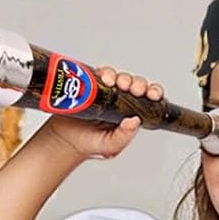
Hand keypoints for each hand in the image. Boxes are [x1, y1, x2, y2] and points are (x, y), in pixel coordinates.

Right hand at [40, 68, 162, 161]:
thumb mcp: (110, 147)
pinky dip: (105, 72)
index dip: (153, 93)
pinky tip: (104, 78)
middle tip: (132, 89)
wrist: (64, 139)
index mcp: (131, 115)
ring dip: (121, 77)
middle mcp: (121, 101)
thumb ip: (124, 136)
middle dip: (137, 84)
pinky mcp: (93, 84)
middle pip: (136, 85)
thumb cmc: (89, 145)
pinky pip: (102, 73)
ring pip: (120, 77)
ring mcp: (107, 91)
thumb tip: (134, 120)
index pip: (148, 100)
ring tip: (116, 84)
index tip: (152, 94)